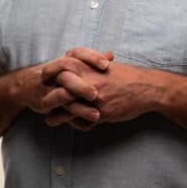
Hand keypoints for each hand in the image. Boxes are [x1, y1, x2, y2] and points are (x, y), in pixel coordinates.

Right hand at [11, 48, 111, 119]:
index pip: (77, 53)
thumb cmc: (55, 75)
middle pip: (68, 75)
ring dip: (80, 107)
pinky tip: (88, 126)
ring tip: (97, 115)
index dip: (91, 57)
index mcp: (64, 60)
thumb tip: (110, 54)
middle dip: (82, 84)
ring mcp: (50, 87)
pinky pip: (59, 111)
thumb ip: (91, 61)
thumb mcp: (71, 65)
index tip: (107, 63)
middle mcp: (56, 72)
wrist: (26, 84)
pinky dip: (74, 119)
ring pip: (64, 96)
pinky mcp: (46, 102)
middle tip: (96, 94)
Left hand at [42, 52, 162, 128]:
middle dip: (48, 93)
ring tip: (46, 118)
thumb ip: (89, 64)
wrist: (147, 88)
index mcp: (90, 66)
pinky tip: (65, 125)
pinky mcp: (102, 112)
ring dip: (55, 113)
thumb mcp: (106, 65)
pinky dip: (71, 123)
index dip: (49, 71)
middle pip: (60, 85)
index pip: (62, 65)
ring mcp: (95, 97)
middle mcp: (90, 80)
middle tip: (39, 101)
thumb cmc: (126, 76)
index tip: (42, 76)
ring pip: (68, 105)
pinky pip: (82, 119)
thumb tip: (75, 61)